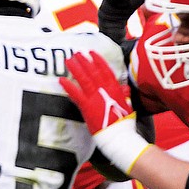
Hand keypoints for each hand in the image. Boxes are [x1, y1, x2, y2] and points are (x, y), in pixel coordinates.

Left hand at [60, 51, 149, 171]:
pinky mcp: (87, 106)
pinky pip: (75, 94)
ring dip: (76, 69)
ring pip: (84, 79)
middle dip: (84, 61)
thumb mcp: (127, 106)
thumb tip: (125, 88)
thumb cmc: (123, 123)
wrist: (120, 136)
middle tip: (76, 53)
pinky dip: (68, 86)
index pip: (106, 71)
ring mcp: (95, 97)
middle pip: (93, 72)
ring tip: (68, 60)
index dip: (98, 60)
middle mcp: (105, 90)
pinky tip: (61, 79)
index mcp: (115, 89)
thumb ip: (124, 95)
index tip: (92, 52)